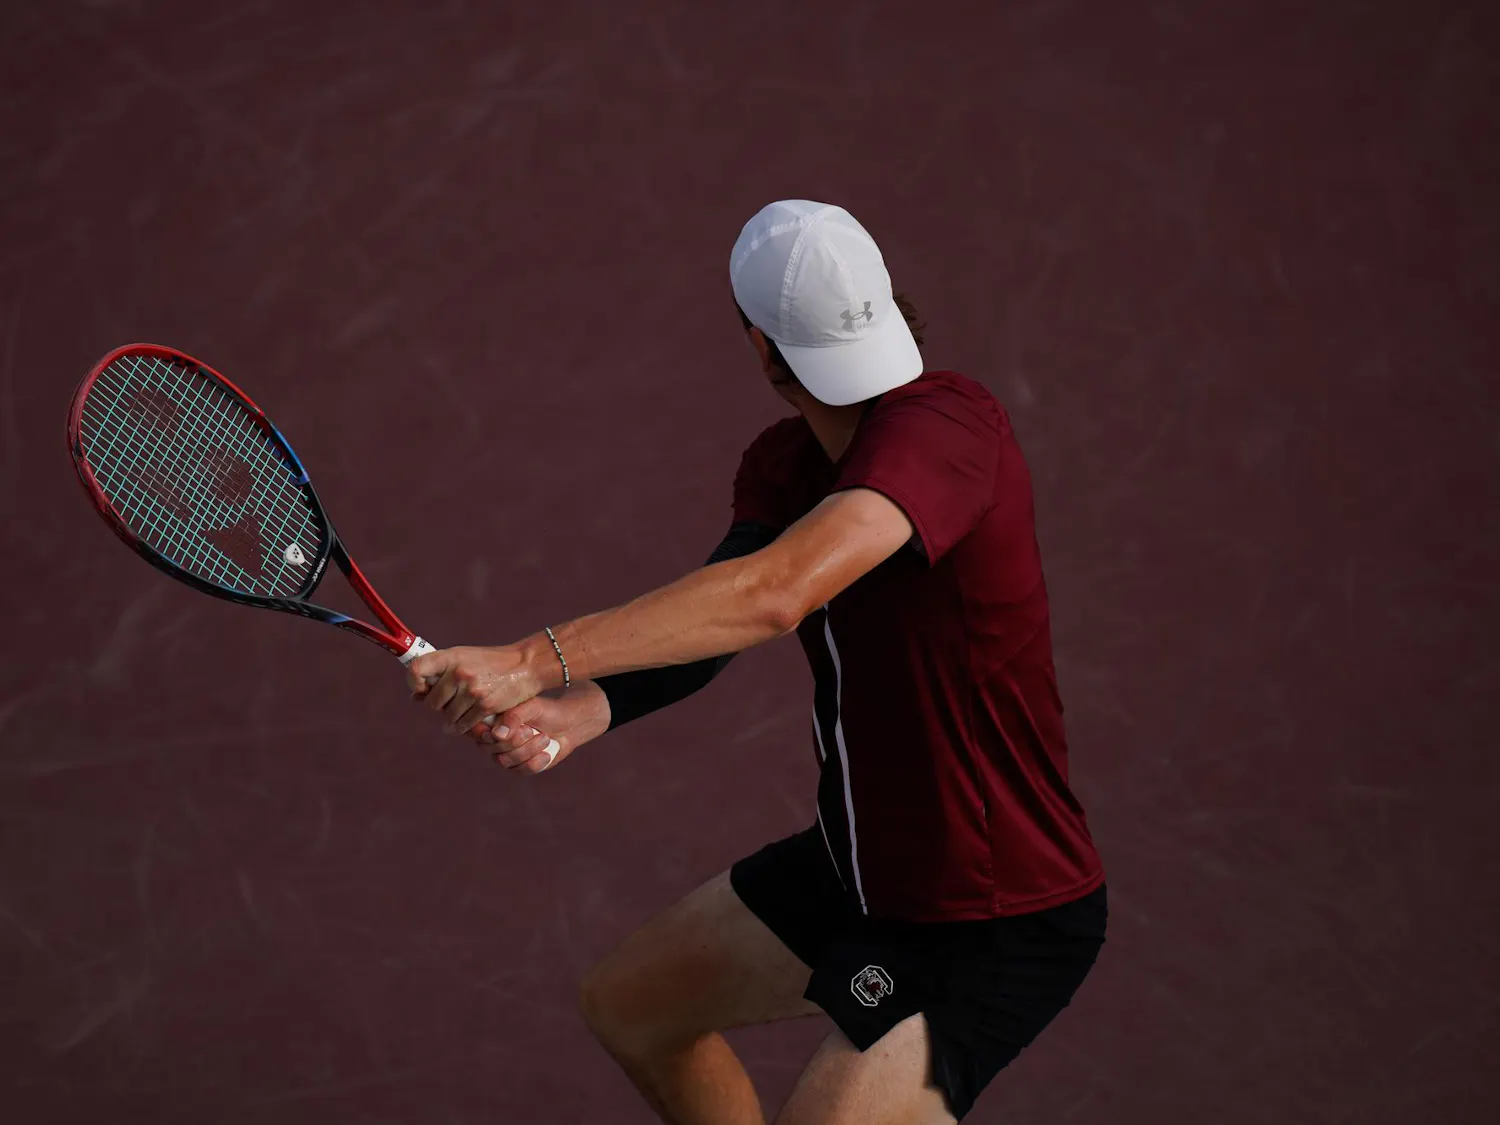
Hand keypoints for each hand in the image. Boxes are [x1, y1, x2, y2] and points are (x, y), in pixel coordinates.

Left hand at [407, 644, 541, 733]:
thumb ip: (442, 672)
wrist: (525, 665)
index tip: (422, 689)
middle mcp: (459, 673)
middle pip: (432, 702)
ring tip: (460, 712)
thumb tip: (416, 695)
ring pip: (448, 716)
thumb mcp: (465, 657)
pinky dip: (463, 727)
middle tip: (447, 704)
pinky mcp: (485, 706)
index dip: (414, 683)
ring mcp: (472, 690)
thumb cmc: (492, 662)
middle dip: (438, 707)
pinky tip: (466, 723)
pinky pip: (464, 725)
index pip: (416, 670)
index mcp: (451, 657)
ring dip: (452, 719)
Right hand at [478, 681, 611, 774]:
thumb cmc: (546, 711)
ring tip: (544, 738)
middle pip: (490, 748)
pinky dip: (535, 762)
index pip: (475, 731)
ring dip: (528, 750)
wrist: (567, 725)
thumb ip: (513, 717)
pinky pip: (521, 770)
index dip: (483, 734)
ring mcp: (505, 755)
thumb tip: (496, 734)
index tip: (502, 731)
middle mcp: (494, 740)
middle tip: (531, 730)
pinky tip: (546, 753)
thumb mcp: (531, 707)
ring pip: (505, 761)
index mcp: (491, 721)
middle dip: (514, 741)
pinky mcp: (519, 767)